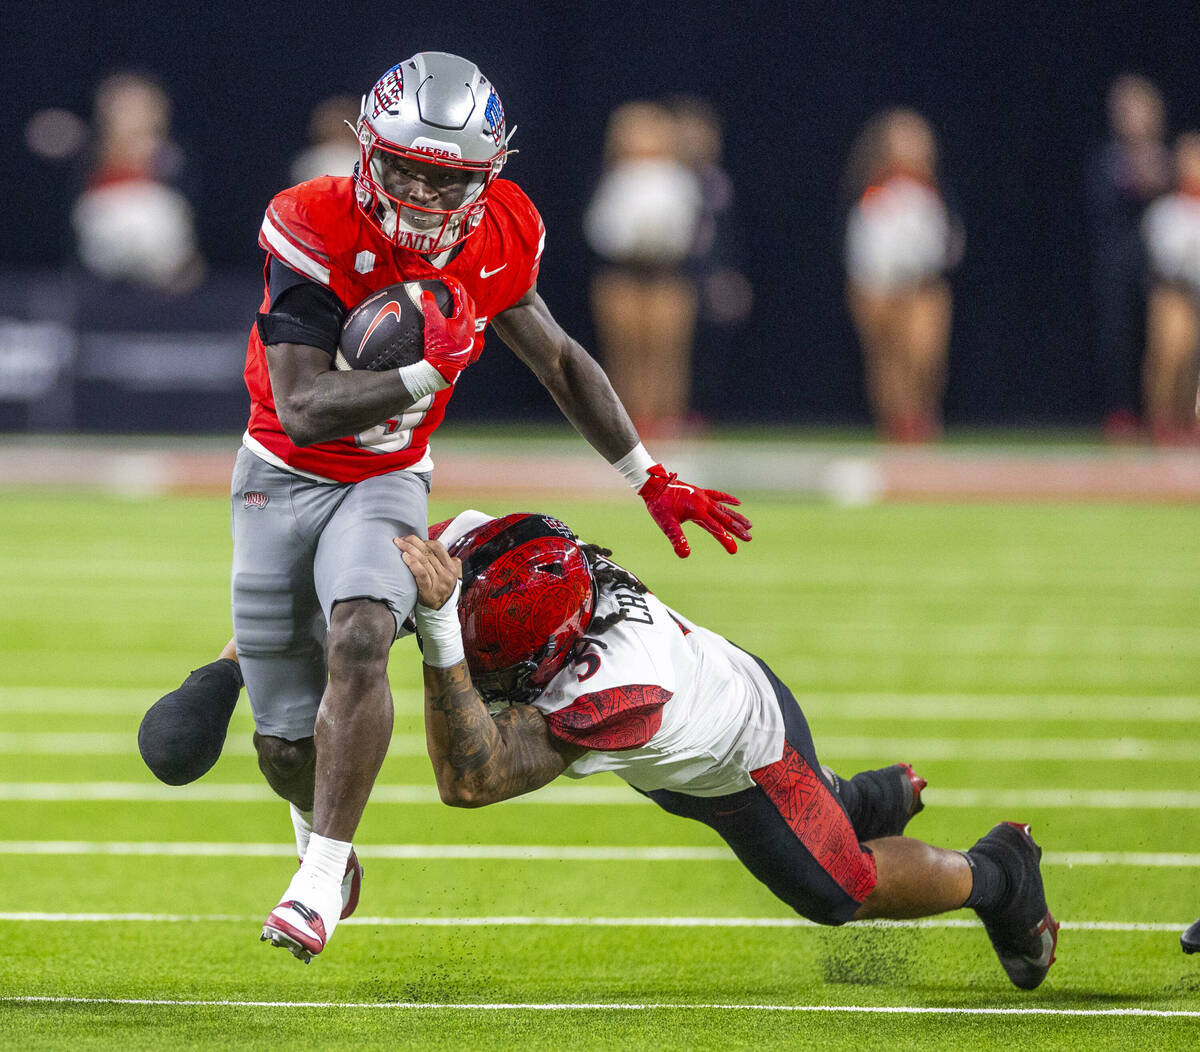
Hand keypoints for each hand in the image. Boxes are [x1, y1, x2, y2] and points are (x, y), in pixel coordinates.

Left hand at [394, 535, 461, 607]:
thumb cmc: (440, 588)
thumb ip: (443, 561)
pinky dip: (413, 563)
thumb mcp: (448, 573)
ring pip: (424, 561)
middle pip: (428, 552)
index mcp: (452, 566)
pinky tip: (405, 557)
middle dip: (413, 543)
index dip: (423, 541)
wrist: (440, 610)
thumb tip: (425, 545)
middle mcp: (447, 573)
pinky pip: (421, 573)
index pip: (438, 547)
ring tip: (399, 545)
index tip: (411, 539)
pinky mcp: (429, 590)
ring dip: (410, 550)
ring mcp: (439, 582)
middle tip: (400, 539)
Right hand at [421, 276, 476, 383]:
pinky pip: (465, 322)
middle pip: (468, 302)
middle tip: (449, 286)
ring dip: (460, 304)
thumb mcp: (432, 325)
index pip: (461, 294)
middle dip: (460, 292)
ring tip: (450, 300)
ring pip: (468, 313)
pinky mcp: (465, 341)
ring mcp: (469, 334)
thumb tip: (425, 294)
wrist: (443, 369)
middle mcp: (470, 325)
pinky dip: (458, 315)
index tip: (444, 278)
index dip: (452, 283)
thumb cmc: (440, 349)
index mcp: (465, 318)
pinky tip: (450, 318)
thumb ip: (429, 306)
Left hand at [638, 464, 752, 557]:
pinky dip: (728, 499)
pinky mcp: (700, 493)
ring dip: (736, 517)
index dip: (725, 539)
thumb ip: (677, 539)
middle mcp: (703, 503)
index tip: (734, 549)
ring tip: (749, 525)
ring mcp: (703, 497)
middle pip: (724, 518)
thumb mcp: (666, 524)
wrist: (654, 485)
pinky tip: (737, 503)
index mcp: (697, 511)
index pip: (715, 528)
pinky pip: (718, 495)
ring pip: (724, 508)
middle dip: (737, 529)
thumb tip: (685, 554)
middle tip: (749, 538)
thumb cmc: (659, 505)